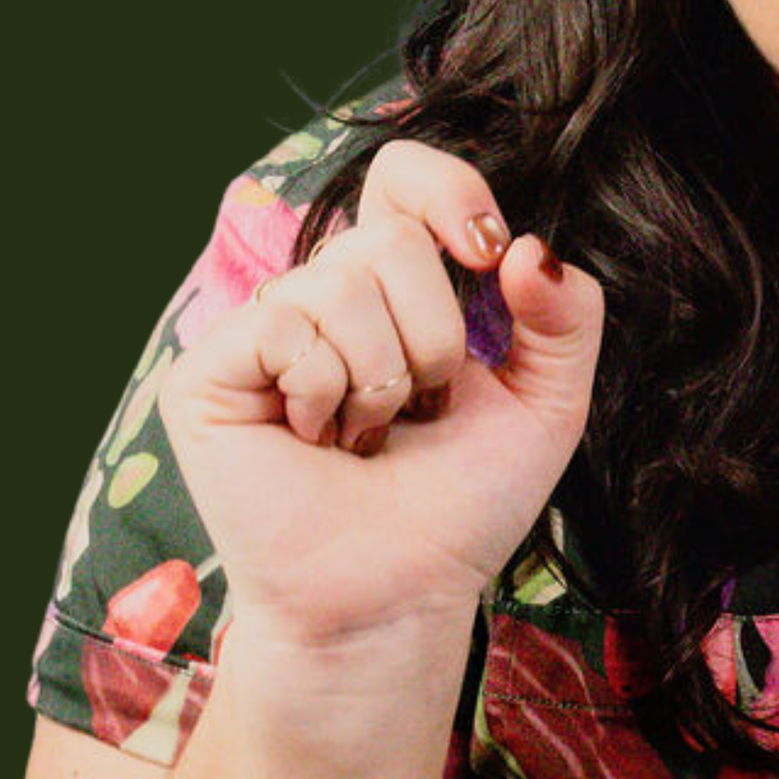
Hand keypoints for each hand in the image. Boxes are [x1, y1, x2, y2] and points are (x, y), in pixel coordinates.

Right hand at [160, 139, 605, 644]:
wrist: (399, 597)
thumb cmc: (460, 510)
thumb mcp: (546, 408)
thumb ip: (567, 319)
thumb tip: (528, 246)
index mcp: (395, 293)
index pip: (406, 181)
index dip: (449, 193)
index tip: (488, 256)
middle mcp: (323, 299)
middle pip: (389, 242)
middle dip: (435, 342)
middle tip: (418, 414)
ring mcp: (261, 332)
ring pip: (341, 283)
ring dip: (384, 381)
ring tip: (366, 441)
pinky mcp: (211, 371)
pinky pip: (286, 325)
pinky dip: (326, 393)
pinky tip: (317, 442)